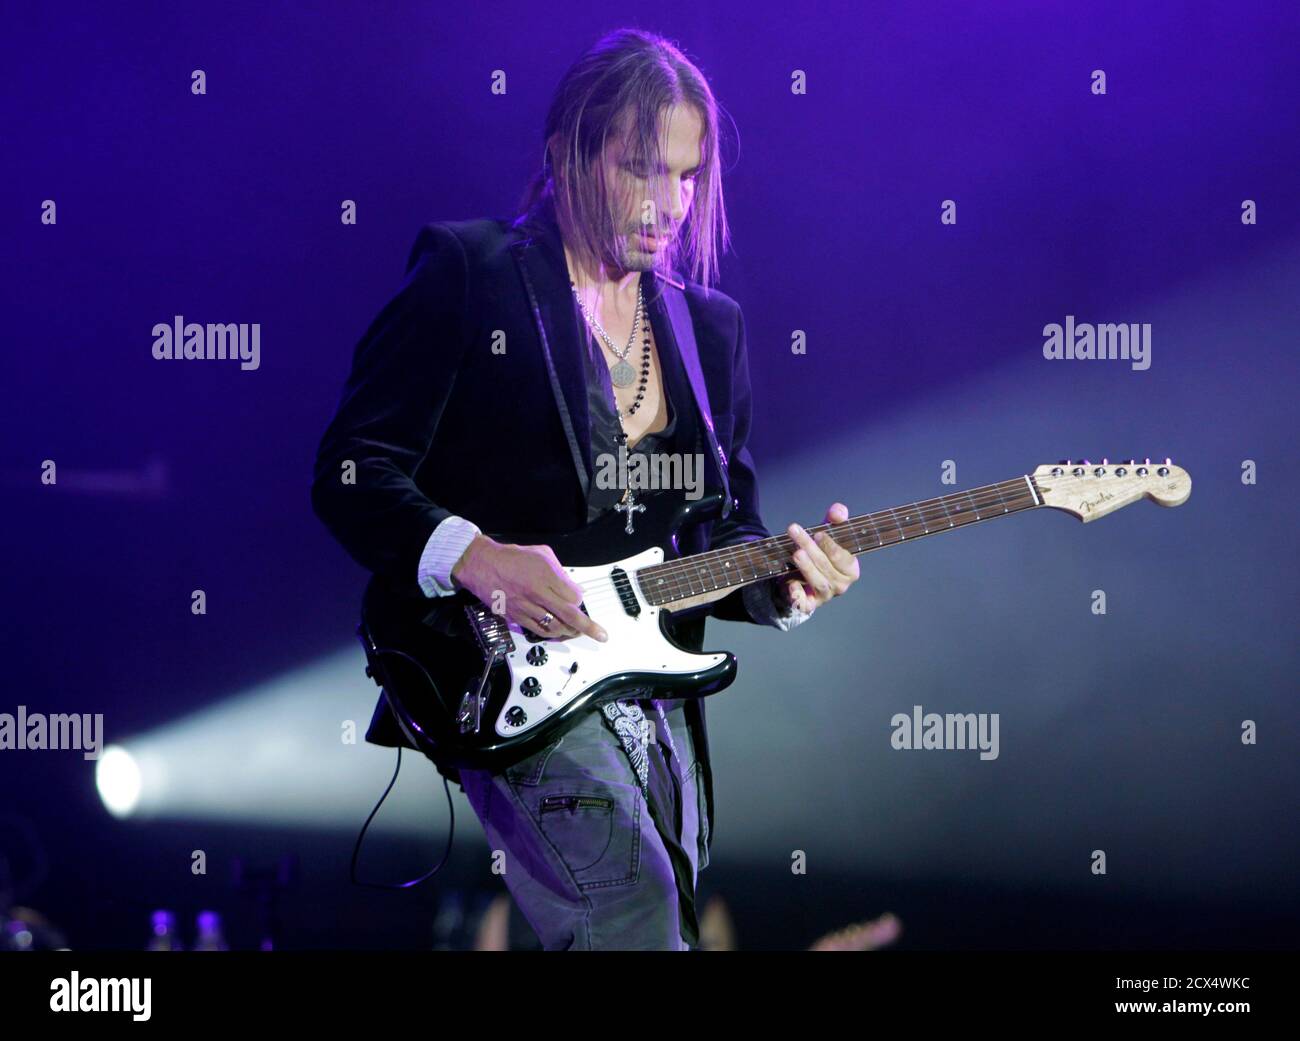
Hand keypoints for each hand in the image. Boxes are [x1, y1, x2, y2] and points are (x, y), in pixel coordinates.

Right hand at [451, 535, 608, 641]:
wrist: (482, 565)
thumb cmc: (511, 557)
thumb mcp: (541, 554)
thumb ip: (560, 571)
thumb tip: (573, 587)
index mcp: (545, 576)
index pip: (573, 596)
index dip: (580, 600)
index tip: (580, 599)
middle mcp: (537, 593)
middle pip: (569, 615)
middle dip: (588, 627)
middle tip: (600, 635)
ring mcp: (526, 607)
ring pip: (554, 626)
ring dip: (570, 632)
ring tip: (578, 632)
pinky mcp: (515, 616)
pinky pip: (537, 630)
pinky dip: (551, 633)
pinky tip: (558, 632)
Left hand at [779, 502, 860, 614]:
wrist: (803, 579)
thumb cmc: (820, 554)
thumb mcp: (827, 534)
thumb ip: (834, 520)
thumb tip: (838, 511)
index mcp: (850, 569)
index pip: (844, 558)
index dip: (831, 545)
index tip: (817, 533)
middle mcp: (841, 584)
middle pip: (827, 566)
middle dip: (811, 548)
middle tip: (795, 532)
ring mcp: (826, 596)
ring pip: (819, 583)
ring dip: (807, 567)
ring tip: (796, 553)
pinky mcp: (809, 604)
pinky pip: (805, 603)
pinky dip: (798, 595)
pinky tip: (791, 585)